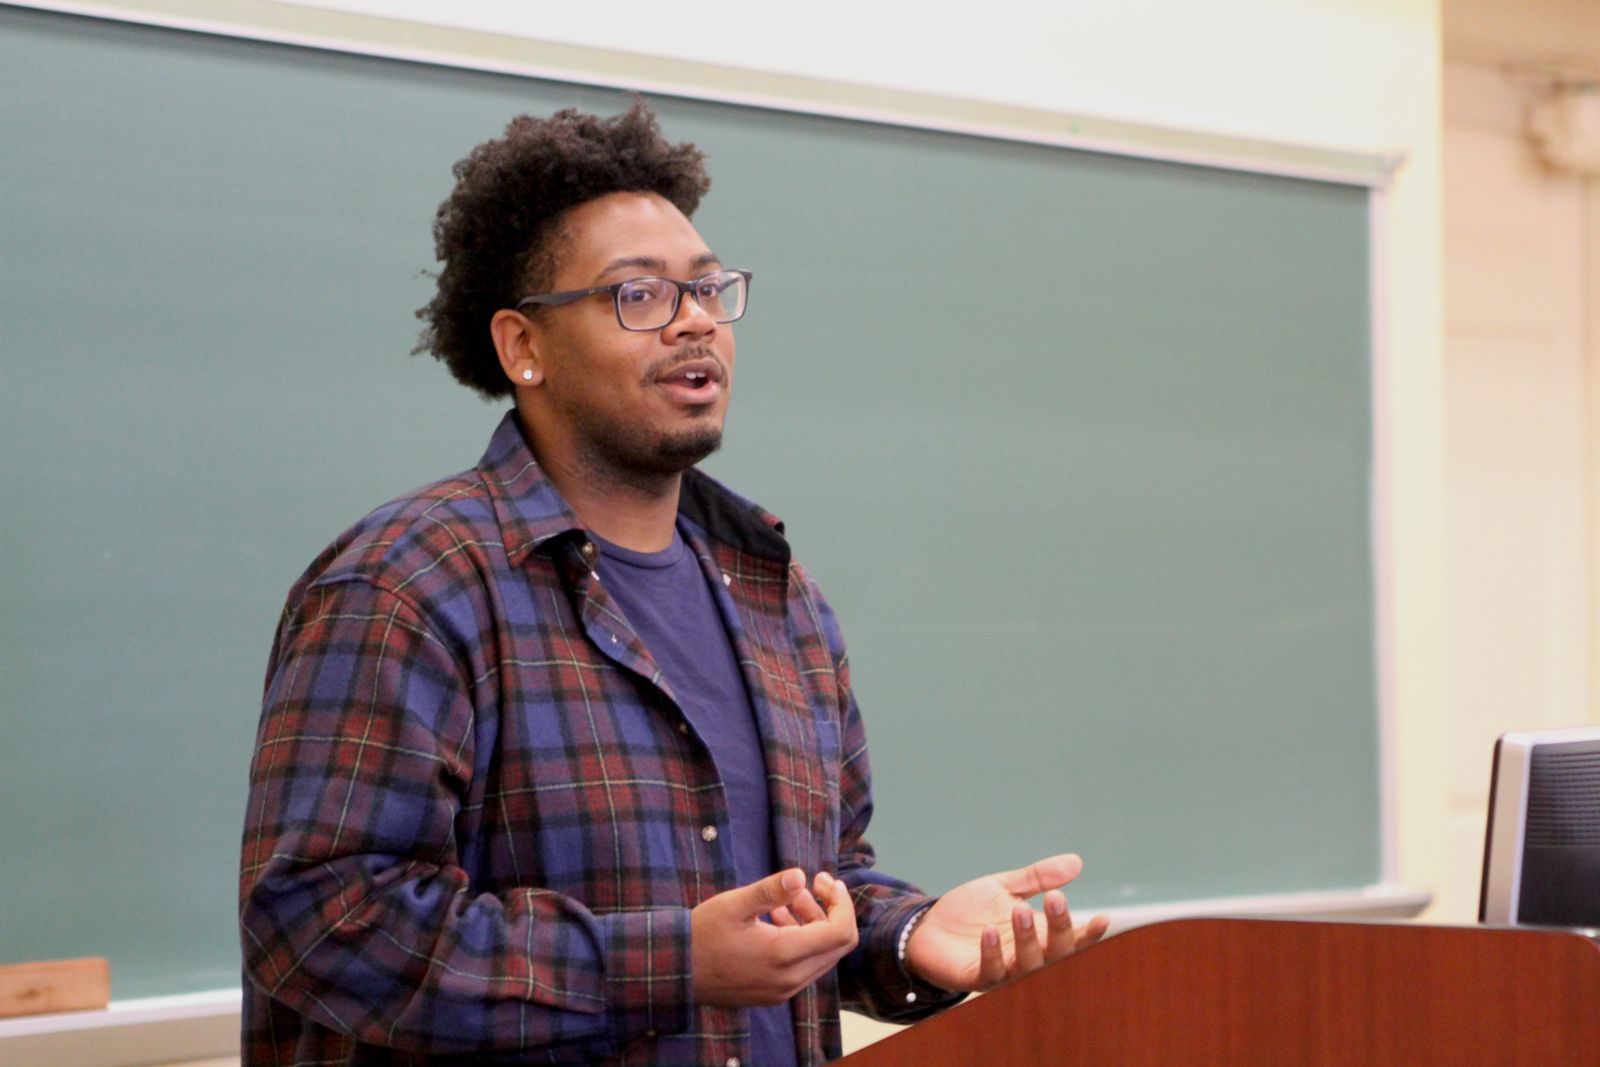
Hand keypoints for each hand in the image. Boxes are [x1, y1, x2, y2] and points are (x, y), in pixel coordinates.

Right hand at [690, 868, 857, 1006]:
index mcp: (784, 955)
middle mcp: (790, 979)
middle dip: (829, 910)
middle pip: (836, 944)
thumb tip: (800, 875)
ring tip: (789, 899)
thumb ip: (771, 891)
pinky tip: (777, 919)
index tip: (826, 880)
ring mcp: (783, 990)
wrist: (675, 972)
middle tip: (811, 883)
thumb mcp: (735, 904)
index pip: (840, 932)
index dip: (842, 903)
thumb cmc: (702, 933)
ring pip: (821, 956)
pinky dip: (801, 940)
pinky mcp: (774, 994)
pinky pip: (804, 966)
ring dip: (814, 924)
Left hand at [904, 853, 1108, 991]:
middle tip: (1056, 899)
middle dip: (1059, 928)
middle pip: (1054, 953)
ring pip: (1026, 965)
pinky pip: (991, 971)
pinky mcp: (976, 978)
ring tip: (1021, 909)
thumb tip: (1076, 862)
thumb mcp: (1005, 888)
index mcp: (1038, 937)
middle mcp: (1026, 958)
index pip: (1071, 940)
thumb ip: (1038, 878)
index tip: (1104, 917)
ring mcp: (1003, 971)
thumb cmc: (971, 912)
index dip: (1088, 933)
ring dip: (1027, 939)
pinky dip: (993, 953)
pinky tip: (991, 932)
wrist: (928, 927)